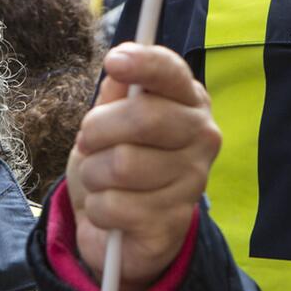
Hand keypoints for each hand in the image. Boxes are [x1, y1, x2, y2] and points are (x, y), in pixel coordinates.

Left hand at [65, 43, 220, 290]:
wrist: (121, 229)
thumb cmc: (115, 162)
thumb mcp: (108, 121)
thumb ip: (116, 93)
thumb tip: (120, 65)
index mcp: (188, 102)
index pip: (172, 73)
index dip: (143, 63)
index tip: (114, 61)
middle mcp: (202, 137)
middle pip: (143, 118)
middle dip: (98, 130)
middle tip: (88, 142)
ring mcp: (193, 181)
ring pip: (122, 164)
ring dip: (94, 173)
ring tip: (101, 180)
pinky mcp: (174, 222)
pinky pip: (114, 205)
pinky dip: (98, 209)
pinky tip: (110, 212)